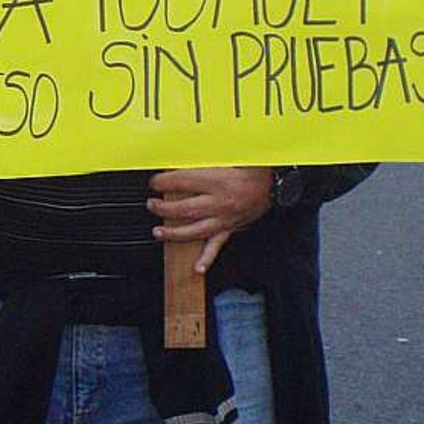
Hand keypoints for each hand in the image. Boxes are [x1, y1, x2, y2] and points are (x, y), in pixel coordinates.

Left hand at [147, 167, 272, 273]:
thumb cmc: (250, 167)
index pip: (182, 182)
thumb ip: (201, 159)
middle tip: (151, 204)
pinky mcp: (230, 228)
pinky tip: (197, 267)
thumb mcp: (225, 156)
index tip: (154, 182)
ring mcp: (224, 218)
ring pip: (194, 230)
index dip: (163, 182)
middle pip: (184, 208)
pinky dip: (206, 258)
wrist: (272, 182)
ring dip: (174, 232)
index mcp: (217, 180)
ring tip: (158, 232)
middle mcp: (219, 202)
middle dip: (163, 208)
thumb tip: (178, 159)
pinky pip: (217, 245)